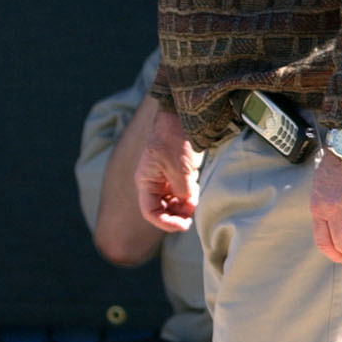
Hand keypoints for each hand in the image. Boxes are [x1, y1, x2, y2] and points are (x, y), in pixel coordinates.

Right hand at [135, 105, 200, 232]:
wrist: (183, 117)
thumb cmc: (175, 139)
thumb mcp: (180, 169)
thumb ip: (182, 191)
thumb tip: (187, 204)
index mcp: (146, 181)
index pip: (150, 212)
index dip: (166, 222)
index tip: (184, 224)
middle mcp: (153, 182)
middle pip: (162, 209)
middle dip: (177, 215)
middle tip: (192, 216)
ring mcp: (165, 178)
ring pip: (172, 203)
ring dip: (184, 207)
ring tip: (195, 203)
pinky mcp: (177, 173)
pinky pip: (181, 193)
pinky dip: (189, 197)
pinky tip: (196, 193)